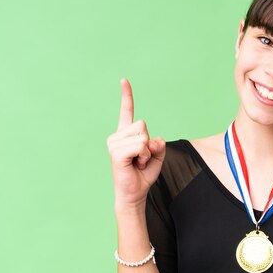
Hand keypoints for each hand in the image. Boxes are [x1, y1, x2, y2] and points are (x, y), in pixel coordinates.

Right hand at [106, 78, 166, 207]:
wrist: (134, 193)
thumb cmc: (143, 174)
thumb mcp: (157, 156)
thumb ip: (159, 144)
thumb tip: (153, 139)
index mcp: (125, 134)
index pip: (127, 111)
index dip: (126, 96)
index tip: (124, 80)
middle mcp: (117, 136)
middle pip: (143, 125)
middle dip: (149, 143)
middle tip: (142, 158)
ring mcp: (114, 143)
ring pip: (143, 136)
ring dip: (147, 152)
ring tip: (138, 162)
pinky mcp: (116, 152)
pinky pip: (140, 146)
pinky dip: (144, 156)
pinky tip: (136, 164)